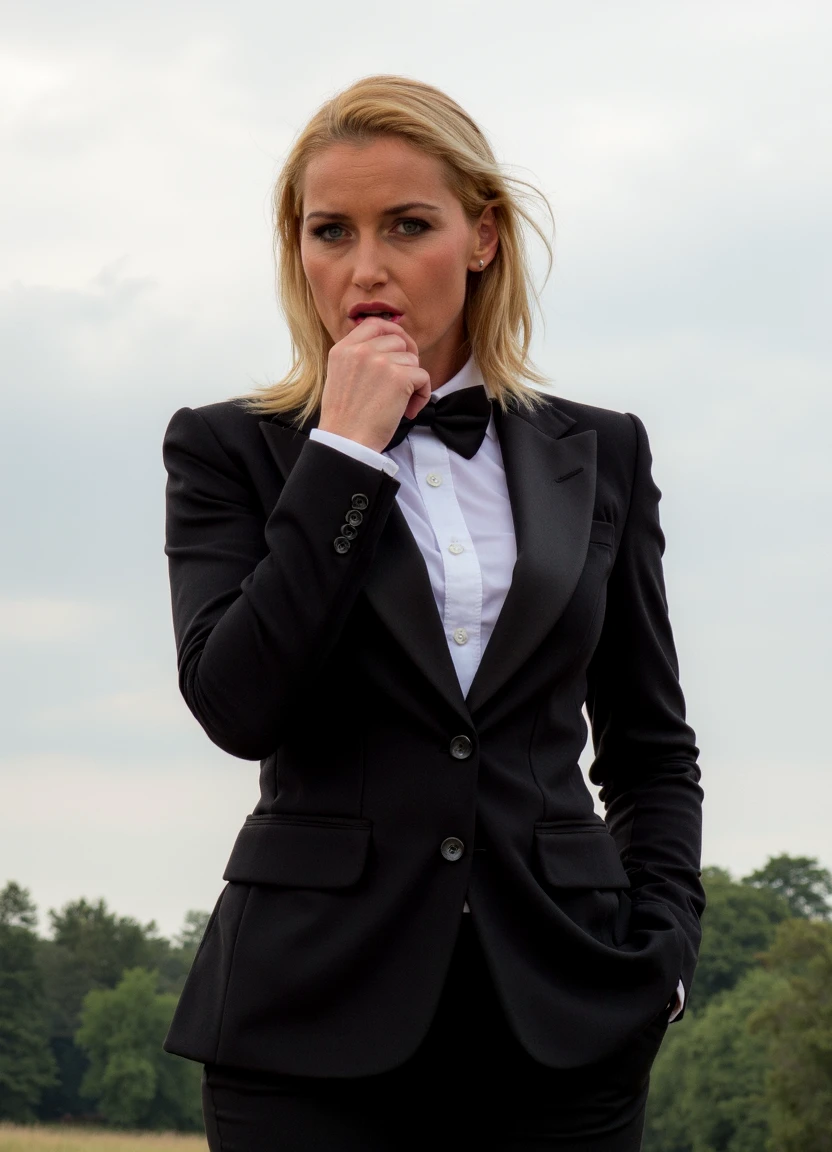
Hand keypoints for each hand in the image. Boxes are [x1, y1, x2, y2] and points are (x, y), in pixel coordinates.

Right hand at [318, 318, 431, 452]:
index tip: (399, 350)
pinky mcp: (399, 378)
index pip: (374, 324)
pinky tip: (408, 411)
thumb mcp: (340, 376)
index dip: (392, 333)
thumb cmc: (346, 419)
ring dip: (414, 381)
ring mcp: (380, 362)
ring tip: (402, 403)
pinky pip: (423, 376)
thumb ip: (359, 358)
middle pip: (398, 340)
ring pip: (412, 359)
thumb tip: (391, 345)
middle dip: (406, 360)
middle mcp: (361, 350)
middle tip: (405, 381)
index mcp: (343, 349)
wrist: (346, 442)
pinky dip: (422, 395)